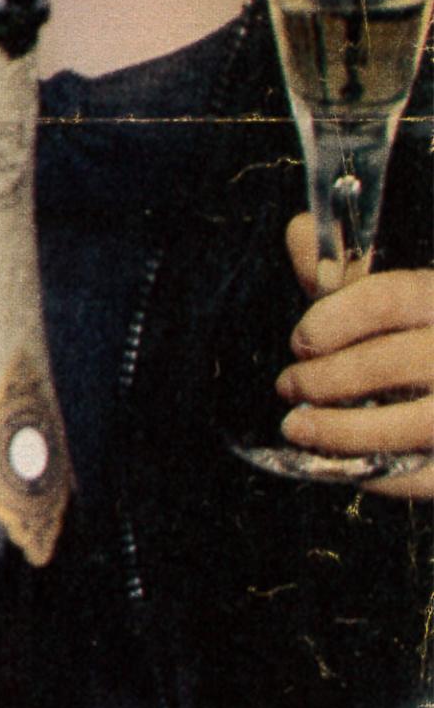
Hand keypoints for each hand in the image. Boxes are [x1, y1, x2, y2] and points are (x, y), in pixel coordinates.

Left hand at [275, 214, 433, 496]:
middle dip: (322, 378)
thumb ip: (346, 271)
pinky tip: (349, 468)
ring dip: (338, 431)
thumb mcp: (401, 297)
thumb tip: (298, 229)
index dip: (333, 319)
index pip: (387, 297)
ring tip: (296, 428)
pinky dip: (380, 477)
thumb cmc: (430, 339)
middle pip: (387, 361)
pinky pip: (423, 477)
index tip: (300, 340)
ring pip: (407, 425)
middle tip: (287, 386)